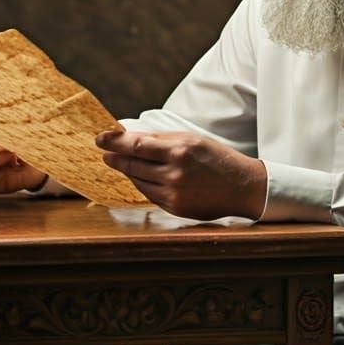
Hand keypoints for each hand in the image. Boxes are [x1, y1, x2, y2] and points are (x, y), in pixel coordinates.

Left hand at [96, 130, 266, 220]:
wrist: (242, 187)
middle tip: (104, 152)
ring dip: (127, 171)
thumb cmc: (218, 159)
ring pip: (138, 181)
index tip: (101, 138)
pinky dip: (142, 185)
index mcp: (180, 150)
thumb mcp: (193, 140)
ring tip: (119, 163)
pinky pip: (149, 195)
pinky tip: (139, 177)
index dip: (115, 142)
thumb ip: (162, 140)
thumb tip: (132, 137)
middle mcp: (175, 172)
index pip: (137, 145)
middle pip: (133, 164)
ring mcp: (174, 192)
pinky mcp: (175, 207)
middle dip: (115, 157)